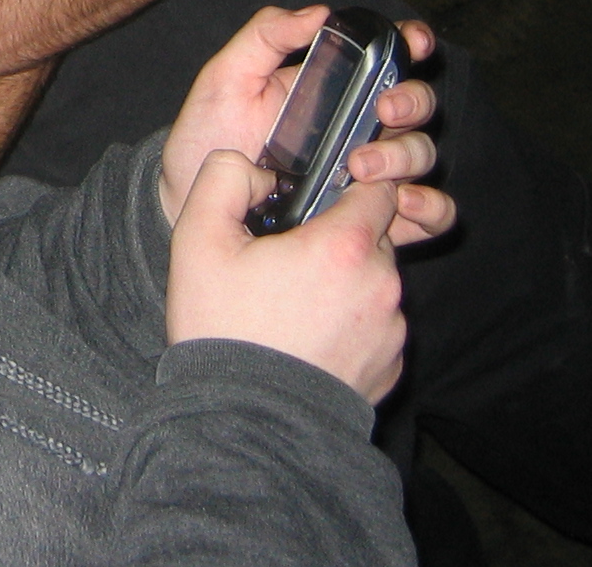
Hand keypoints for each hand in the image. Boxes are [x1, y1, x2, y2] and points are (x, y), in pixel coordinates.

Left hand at [157, 5, 450, 244]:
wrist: (191, 200)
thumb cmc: (208, 135)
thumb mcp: (228, 77)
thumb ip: (266, 35)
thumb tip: (319, 13)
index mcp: (334, 86)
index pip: (388, 57)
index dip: (411, 43)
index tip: (414, 43)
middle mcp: (360, 125)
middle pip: (415, 104)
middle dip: (411, 101)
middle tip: (382, 109)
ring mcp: (370, 173)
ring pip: (422, 154)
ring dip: (407, 155)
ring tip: (362, 167)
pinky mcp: (375, 218)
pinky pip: (429, 213)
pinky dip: (431, 207)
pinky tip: (403, 205)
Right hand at [166, 150, 410, 401]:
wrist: (246, 423)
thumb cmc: (224, 329)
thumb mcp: (199, 239)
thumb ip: (225, 176)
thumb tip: (258, 169)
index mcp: (344, 246)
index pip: (376, 189)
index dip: (348, 185)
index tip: (318, 200)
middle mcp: (382, 285)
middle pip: (374, 237)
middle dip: (339, 240)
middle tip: (289, 260)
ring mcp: (391, 331)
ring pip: (376, 283)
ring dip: (346, 284)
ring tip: (294, 306)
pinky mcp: (391, 368)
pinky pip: (376, 328)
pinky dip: (351, 326)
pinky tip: (308, 338)